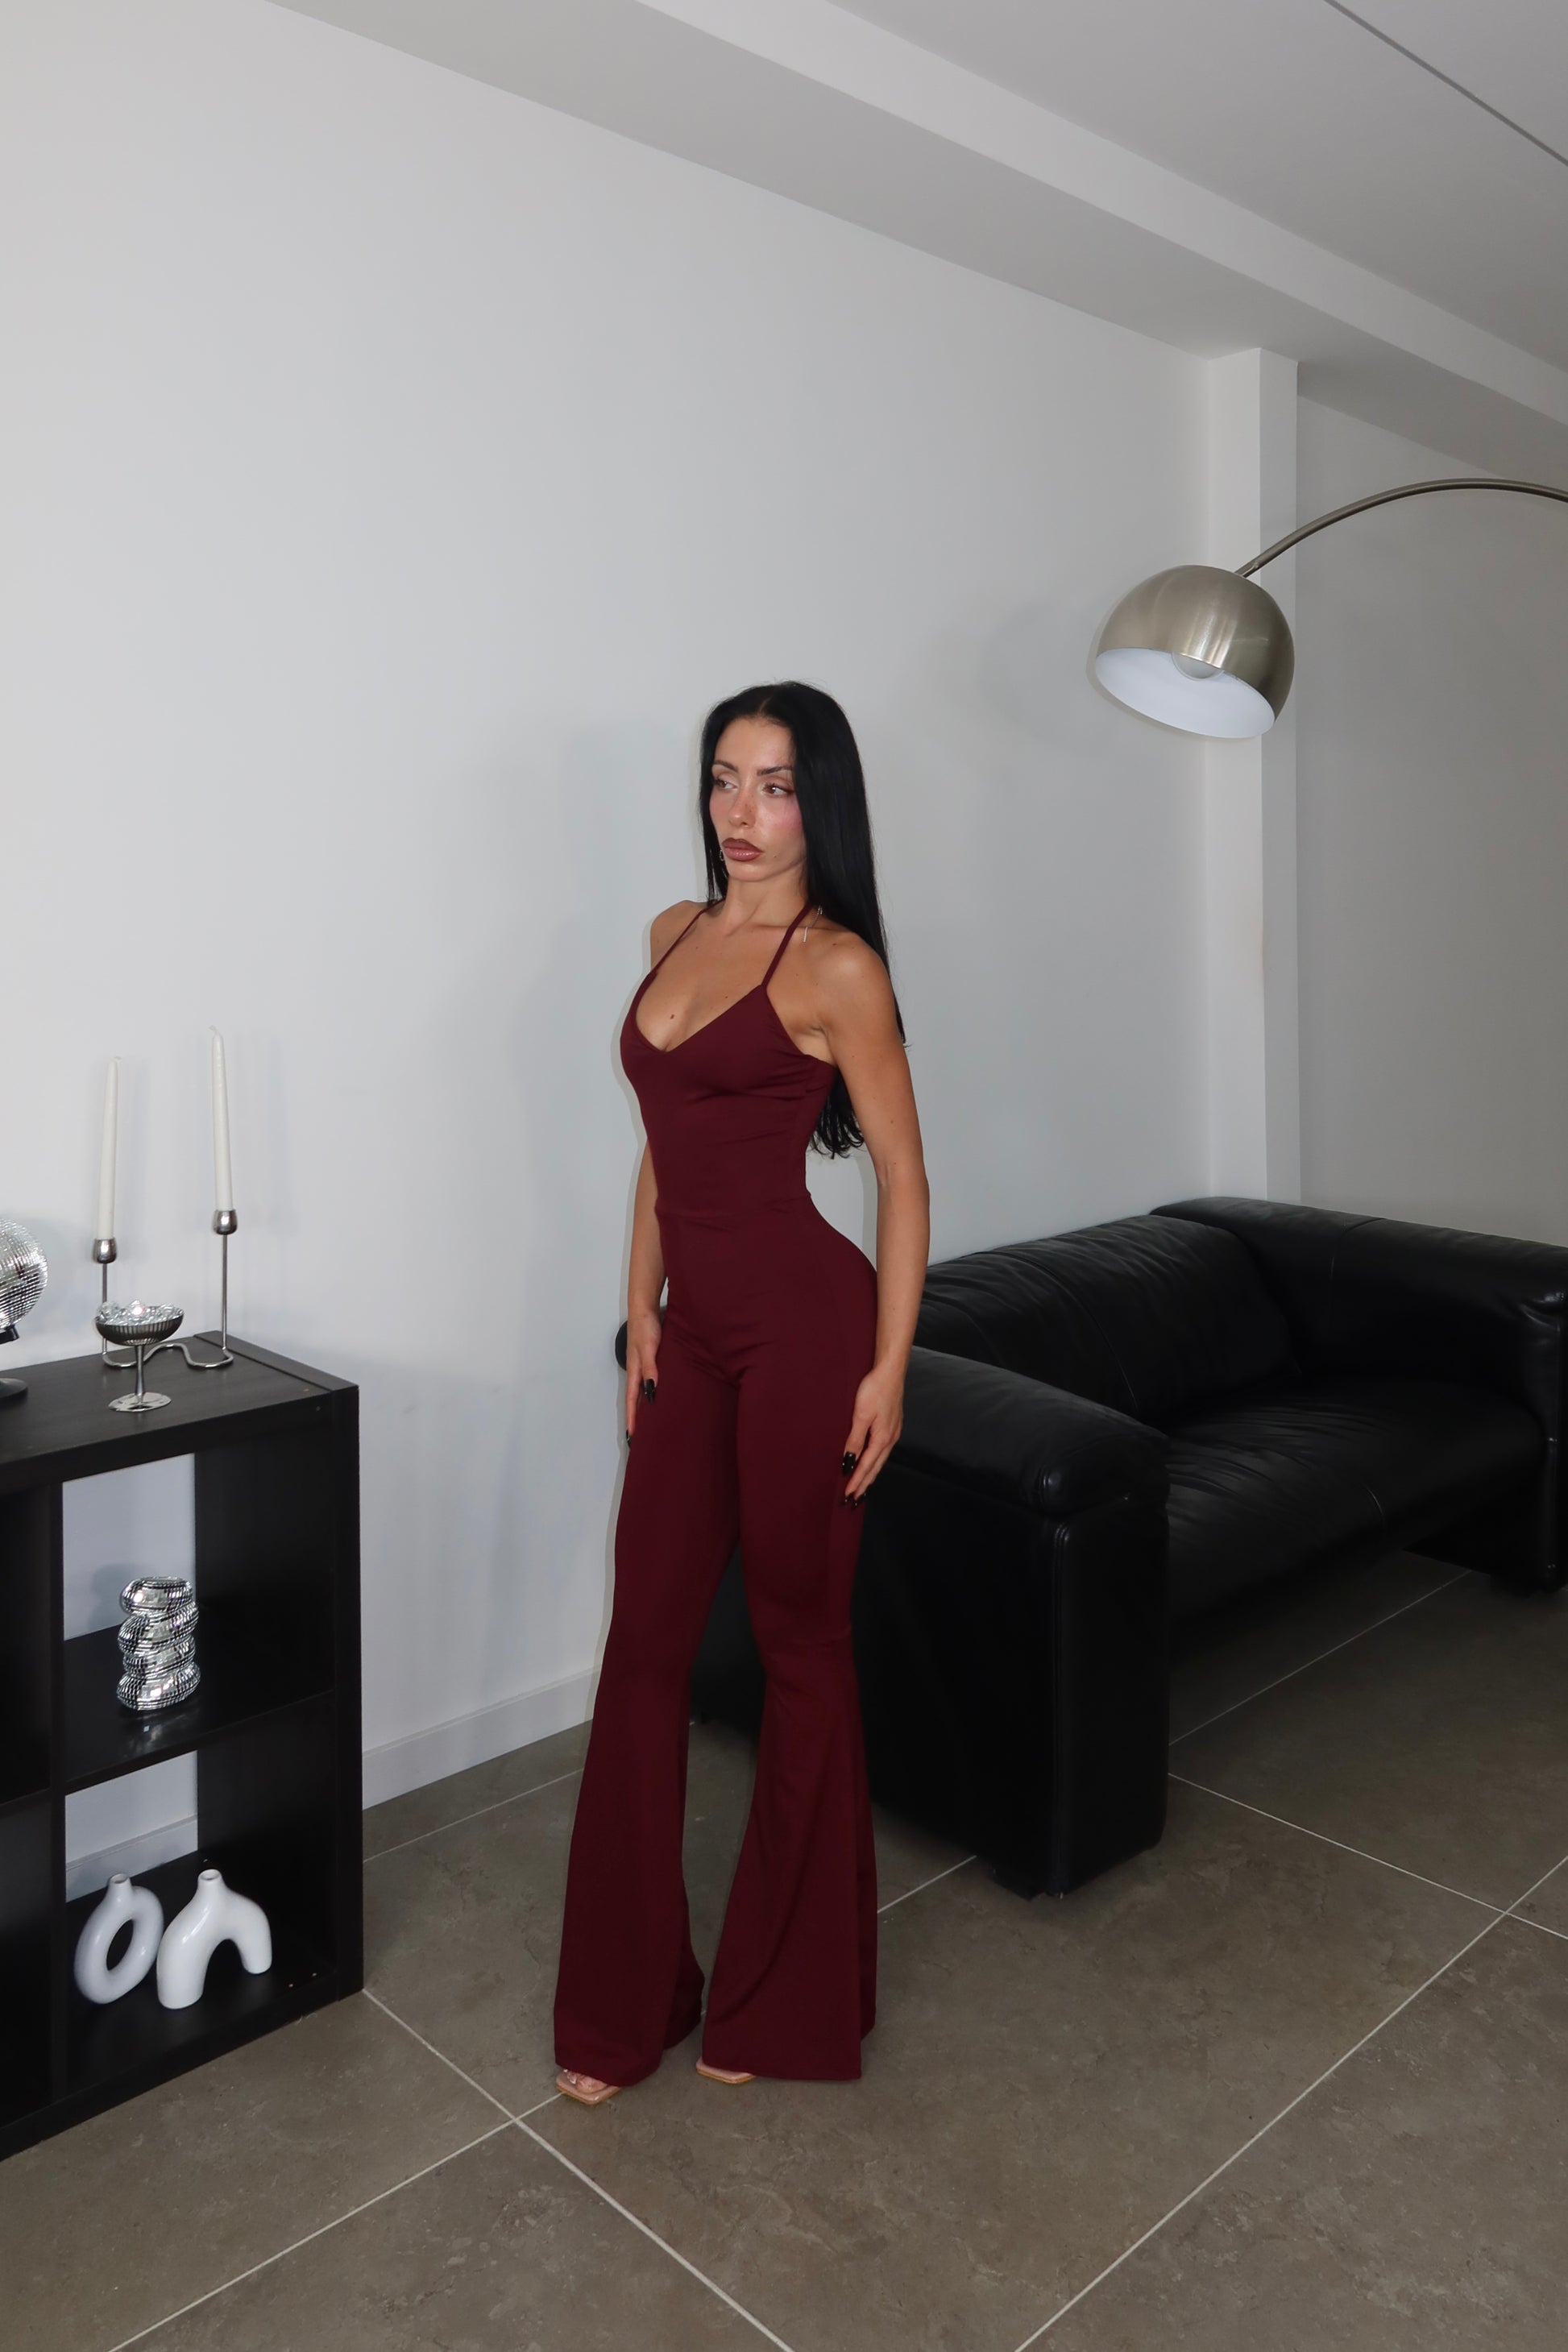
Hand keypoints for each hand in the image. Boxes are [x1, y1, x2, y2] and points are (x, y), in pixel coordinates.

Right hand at [625, 1310, 662, 1441]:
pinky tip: (659, 1396)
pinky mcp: (651, 1360)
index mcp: (634, 1371)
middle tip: (640, 1437)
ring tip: (650, 1423)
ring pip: (642, 1391)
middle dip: (636, 1418)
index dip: (632, 1419)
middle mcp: (637, 1371)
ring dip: (643, 1407)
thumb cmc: (645, 1327)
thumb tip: (651, 1392)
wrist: (644, 1308)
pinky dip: (652, 1392)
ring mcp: (643, 1366)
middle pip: (635, 1400)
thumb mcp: (649, 1348)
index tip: (632, 1437)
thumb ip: (650, 1368)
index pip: (632, 1400)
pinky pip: (650, 1381)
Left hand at [840, 1360, 904, 1503]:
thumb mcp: (860, 1415)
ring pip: (880, 1460)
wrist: (890, 1371)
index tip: (847, 1495)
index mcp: (882, 1438)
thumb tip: (849, 1460)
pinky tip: (872, 1462)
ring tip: (863, 1487)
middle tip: (855, 1500)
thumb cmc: (875, 1389)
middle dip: (865, 1485)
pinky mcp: (893, 1425)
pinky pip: (882, 1451)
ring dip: (870, 1475)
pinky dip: (875, 1461)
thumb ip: (855, 1439)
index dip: (856, 1481)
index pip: (866, 1466)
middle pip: (875, 1468)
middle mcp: (890, 1439)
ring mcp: (893, 1432)